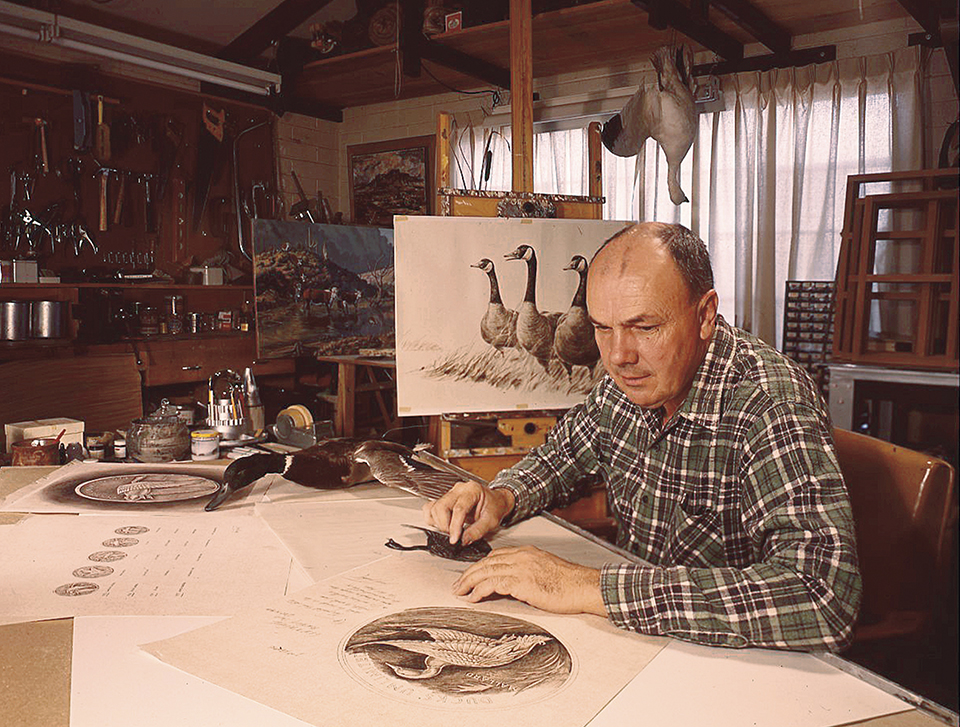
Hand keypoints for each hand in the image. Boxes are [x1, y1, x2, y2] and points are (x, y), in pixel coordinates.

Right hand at [422, 480, 514, 544]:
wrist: (496, 501)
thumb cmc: (495, 507)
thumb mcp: (492, 521)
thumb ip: (478, 531)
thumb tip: (464, 540)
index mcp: (472, 490)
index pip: (459, 508)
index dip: (454, 526)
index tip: (454, 539)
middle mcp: (459, 489)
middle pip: (442, 506)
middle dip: (445, 525)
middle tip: (454, 536)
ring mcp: (450, 493)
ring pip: (434, 507)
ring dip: (438, 523)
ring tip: (450, 530)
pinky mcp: (444, 499)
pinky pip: (430, 508)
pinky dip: (432, 519)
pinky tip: (442, 525)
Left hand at [452, 546, 605, 615]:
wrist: (584, 587)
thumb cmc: (570, 584)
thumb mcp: (546, 572)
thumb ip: (528, 574)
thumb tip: (515, 586)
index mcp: (527, 552)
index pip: (496, 556)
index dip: (480, 566)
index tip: (472, 576)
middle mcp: (522, 556)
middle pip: (486, 562)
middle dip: (469, 574)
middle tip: (458, 585)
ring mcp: (521, 567)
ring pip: (485, 571)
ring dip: (469, 582)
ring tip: (460, 592)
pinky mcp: (522, 581)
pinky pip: (492, 583)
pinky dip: (479, 590)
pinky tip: (473, 598)